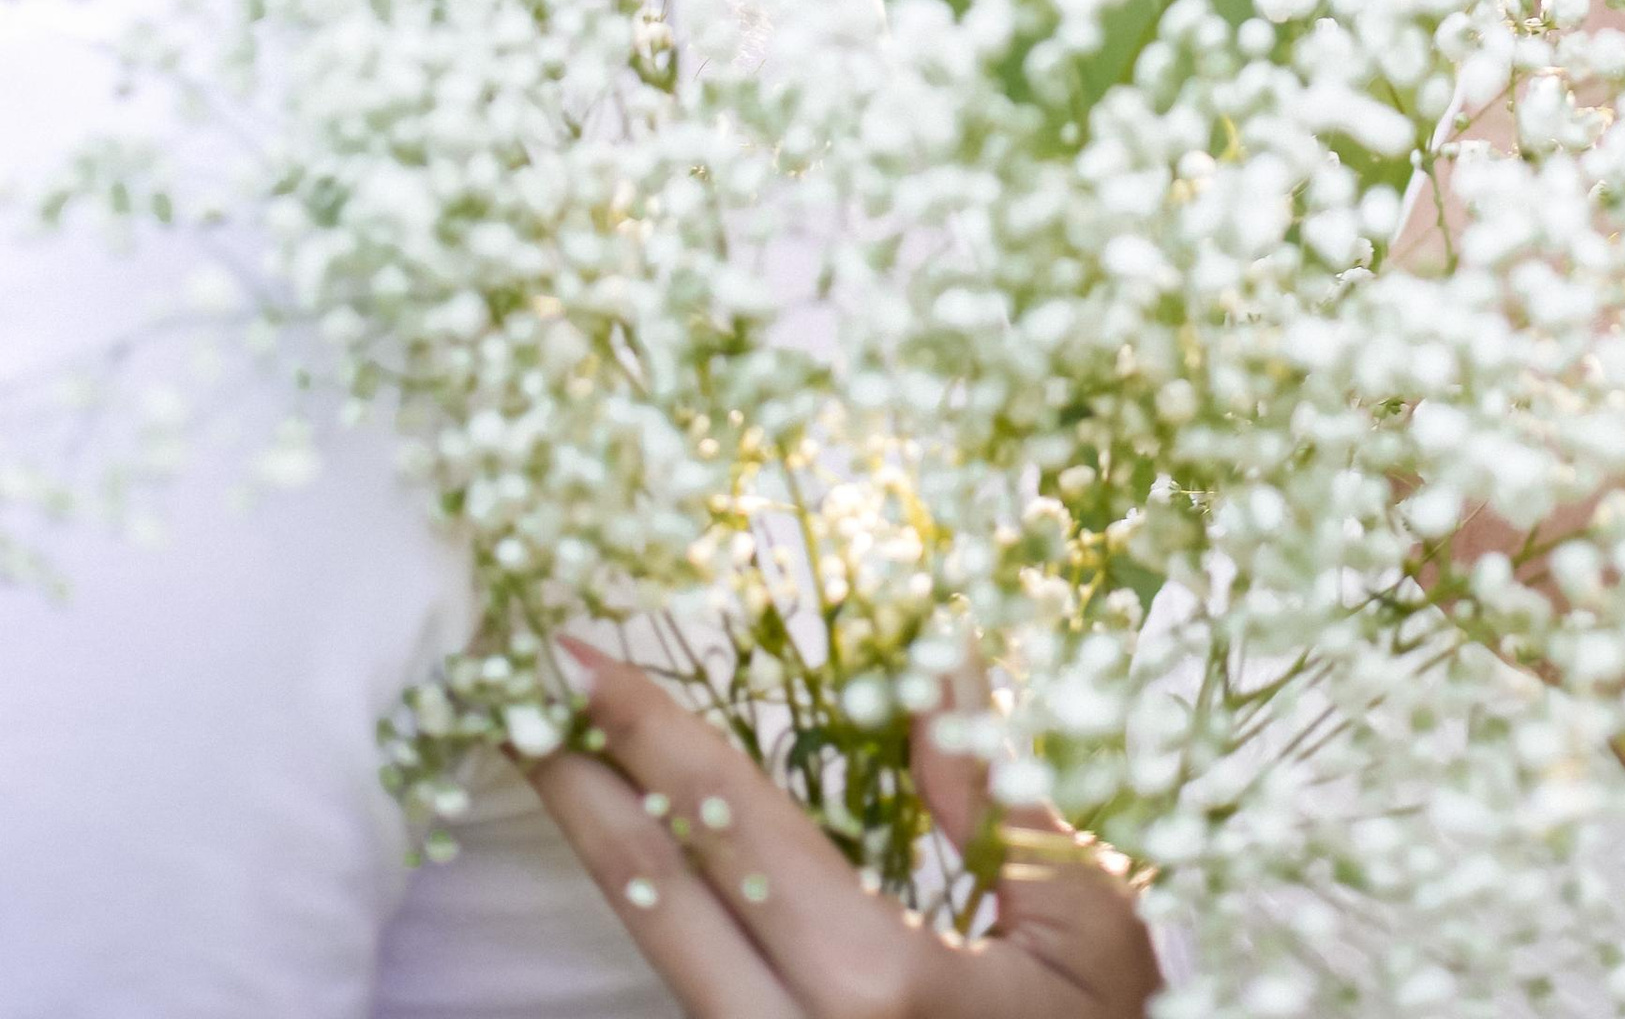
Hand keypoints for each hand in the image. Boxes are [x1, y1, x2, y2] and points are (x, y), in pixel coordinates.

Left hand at [528, 647, 1160, 1016]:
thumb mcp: (1082, 910)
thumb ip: (993, 790)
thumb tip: (932, 660)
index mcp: (882, 985)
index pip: (739, 829)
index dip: (653, 735)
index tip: (583, 660)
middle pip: (659, 906)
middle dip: (585, 795)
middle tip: (521, 706)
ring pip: (661, 962)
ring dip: (613, 859)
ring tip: (567, 772)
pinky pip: (702, 1000)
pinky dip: (665, 923)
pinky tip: (649, 867)